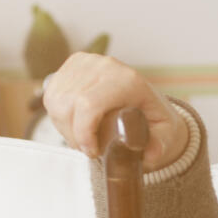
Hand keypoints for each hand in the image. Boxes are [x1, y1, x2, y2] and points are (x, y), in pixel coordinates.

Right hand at [41, 53, 188, 171]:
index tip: (92, 151)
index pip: (89, 105)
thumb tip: (152, 154)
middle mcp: (104, 66)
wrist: (145, 100)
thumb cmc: (154, 119)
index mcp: (128, 80)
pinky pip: (52, 96)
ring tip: (84, 136)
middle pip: (68, 106)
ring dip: (65, 127)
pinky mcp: (71, 65)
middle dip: (74, 135)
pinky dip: (59, 116)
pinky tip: (76, 122)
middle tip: (89, 148)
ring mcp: (85, 63)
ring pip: (56, 102)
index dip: (83, 133)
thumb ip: (160, 145)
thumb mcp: (165, 134)